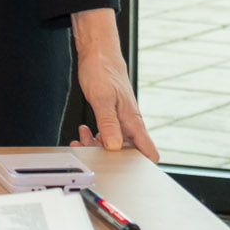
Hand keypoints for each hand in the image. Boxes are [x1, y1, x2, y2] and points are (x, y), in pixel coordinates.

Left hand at [68, 8, 159, 161]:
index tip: (130, 175)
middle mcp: (129, 123)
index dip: (144, 166)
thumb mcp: (102, 98)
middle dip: (109, 156)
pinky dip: (94, 137)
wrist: (98, 54)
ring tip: (81, 139)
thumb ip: (108, 123)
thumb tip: (113, 146)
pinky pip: (106, 135)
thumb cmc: (103, 70)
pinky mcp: (111, 117)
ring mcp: (121, 121)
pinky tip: (84, 132)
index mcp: (133, 121)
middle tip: (88, 149)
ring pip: (113, 144)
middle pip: (127, 152)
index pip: (148, 151)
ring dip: (97, 146)